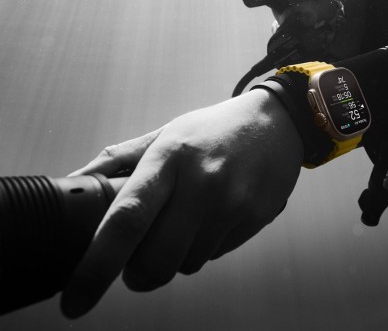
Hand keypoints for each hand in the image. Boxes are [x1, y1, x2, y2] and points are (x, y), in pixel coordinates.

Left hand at [60, 90, 302, 317]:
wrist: (276, 122)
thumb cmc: (213, 129)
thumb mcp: (167, 132)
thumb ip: (120, 158)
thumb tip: (76, 182)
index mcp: (170, 156)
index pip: (127, 218)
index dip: (97, 266)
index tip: (75, 301)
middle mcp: (202, 182)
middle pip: (156, 261)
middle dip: (138, 273)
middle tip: (137, 257)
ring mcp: (233, 202)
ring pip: (187, 264)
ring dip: (175, 255)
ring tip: (186, 218)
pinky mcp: (256, 218)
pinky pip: (215, 255)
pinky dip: (203, 246)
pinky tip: (213, 214)